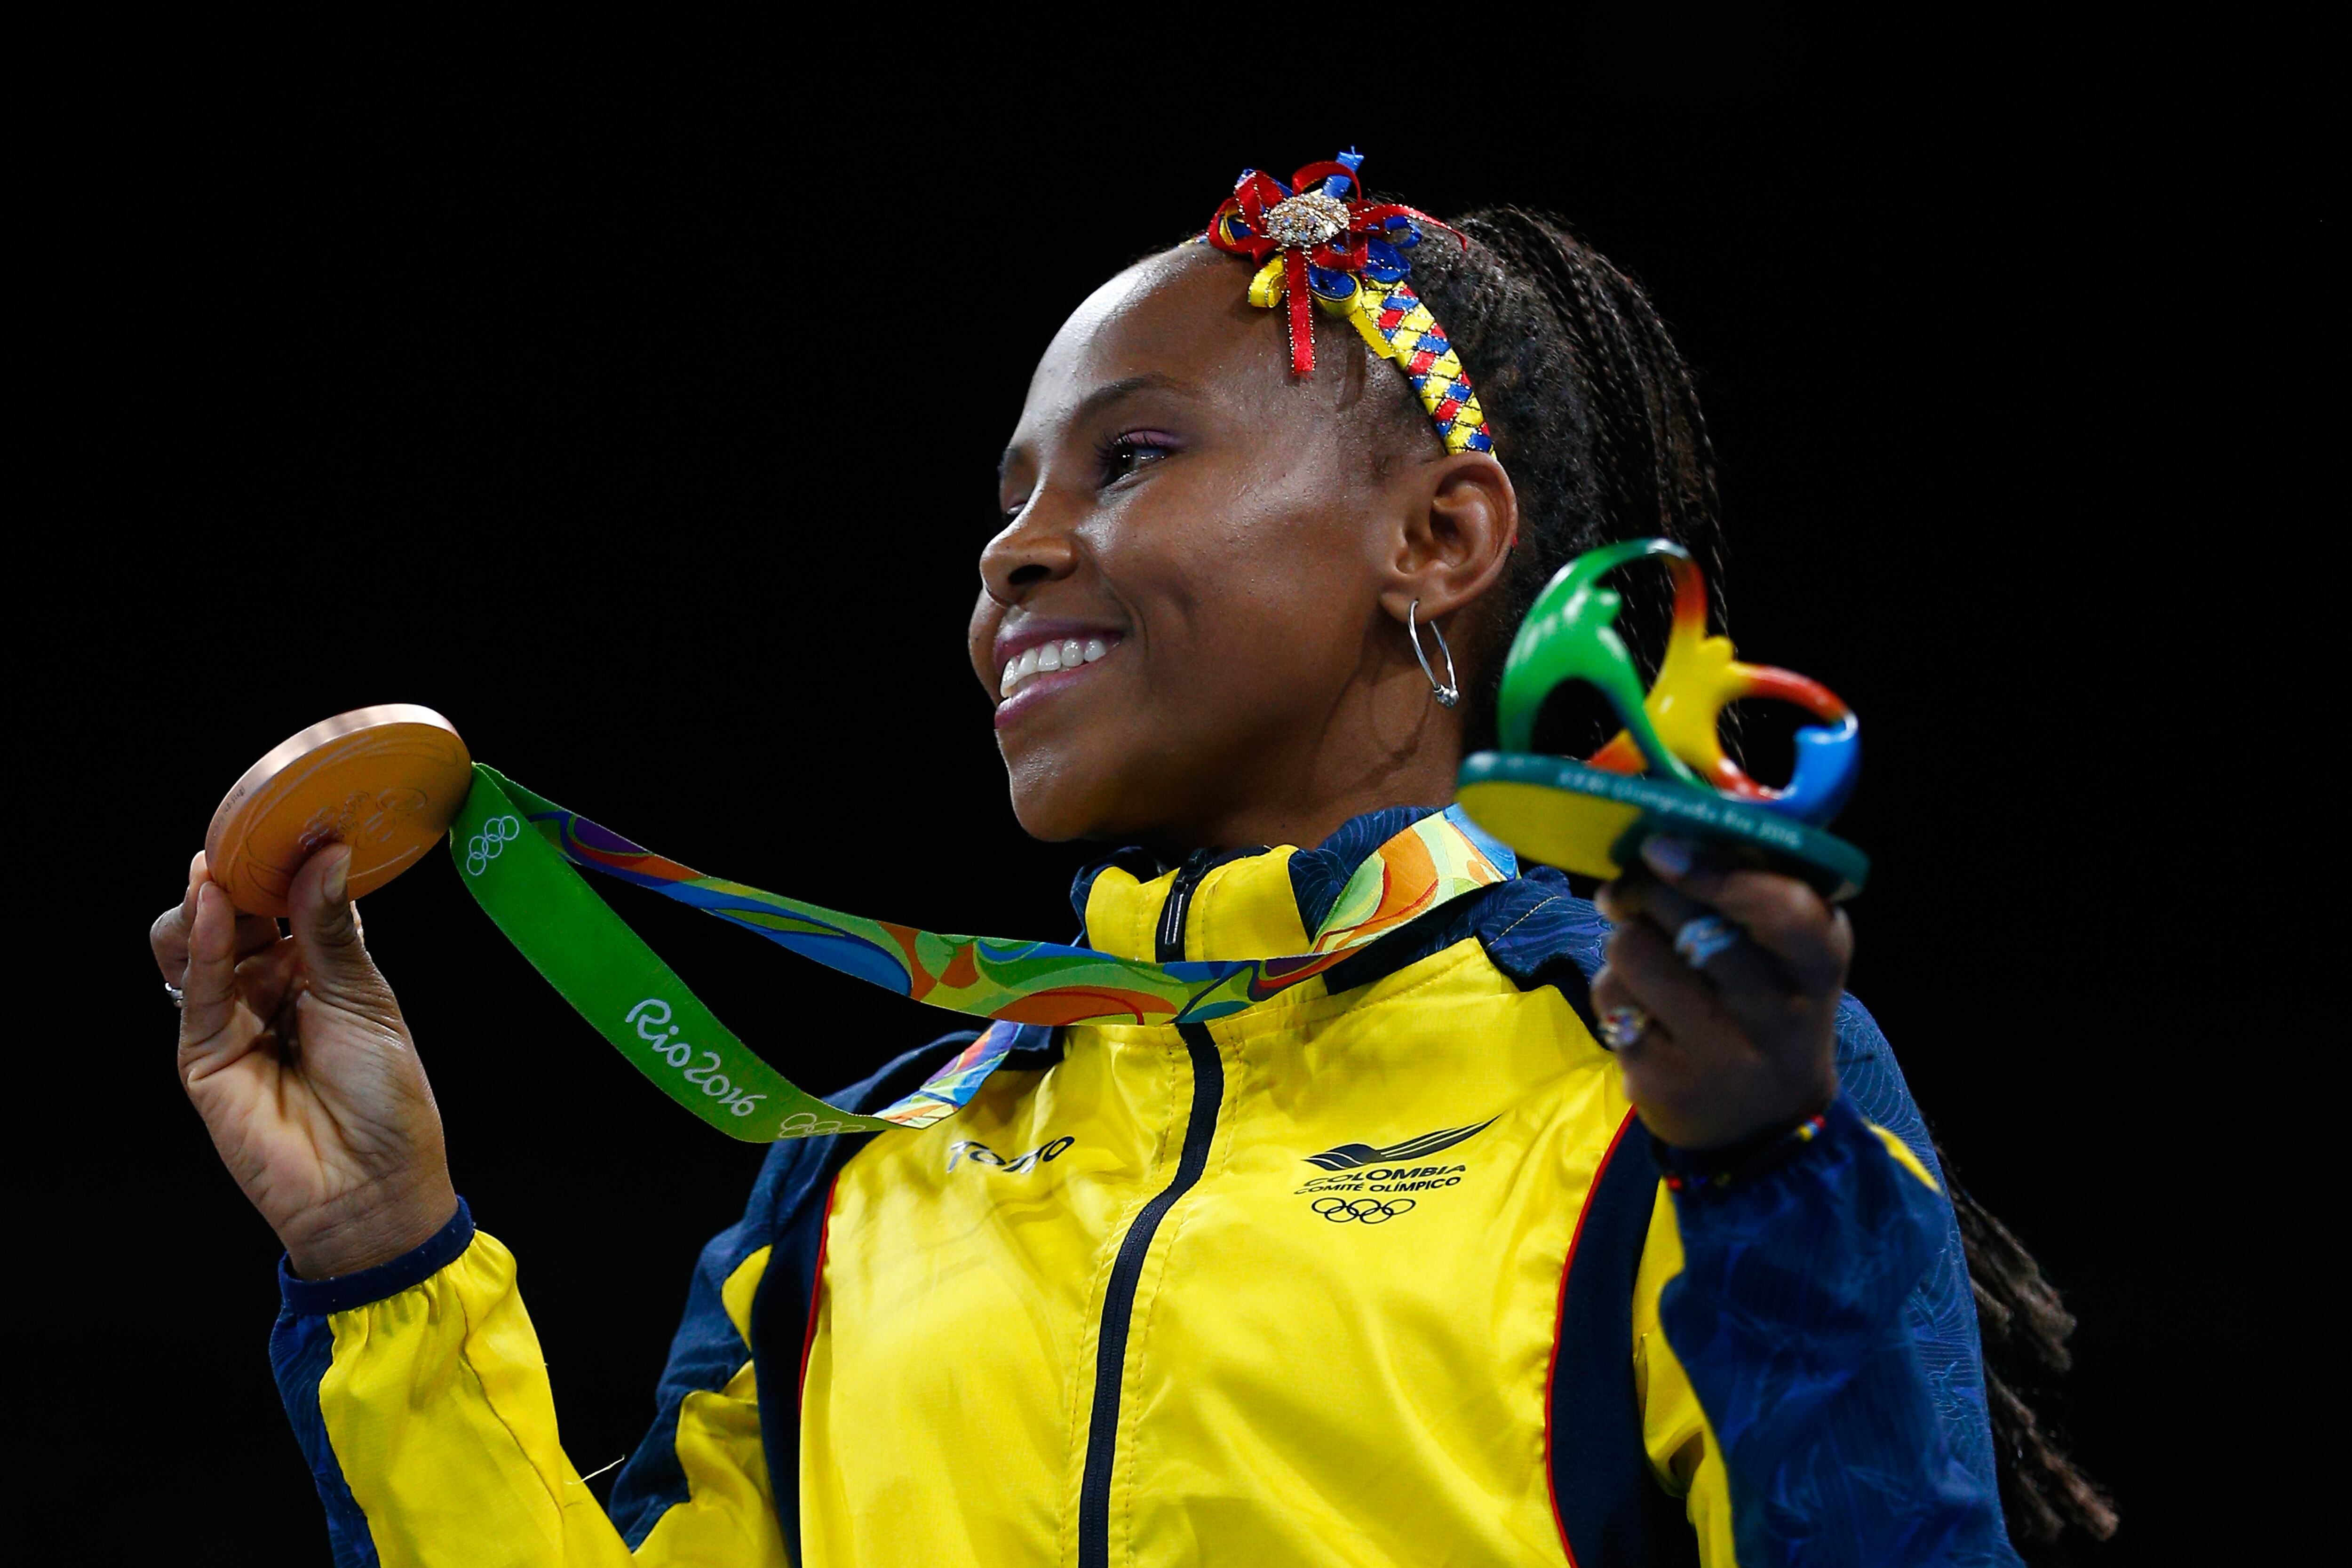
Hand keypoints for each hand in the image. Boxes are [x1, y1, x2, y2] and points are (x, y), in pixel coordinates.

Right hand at [151, 845, 455, 1278]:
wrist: (374, 1186)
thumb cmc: (387, 1098)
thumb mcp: (366, 999)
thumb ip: (329, 929)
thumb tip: (325, 853)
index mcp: (320, 969)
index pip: (288, 900)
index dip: (284, 863)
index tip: (291, 818)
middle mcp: (272, 986)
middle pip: (235, 915)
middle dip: (240, 876)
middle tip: (254, 839)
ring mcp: (233, 1018)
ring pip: (197, 944)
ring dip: (209, 903)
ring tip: (225, 871)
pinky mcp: (202, 1054)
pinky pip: (196, 989)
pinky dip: (202, 943)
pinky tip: (212, 906)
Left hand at [1591, 837, 1849, 1150]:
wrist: (1761, 1125)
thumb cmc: (1766, 1010)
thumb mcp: (1786, 956)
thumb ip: (1747, 891)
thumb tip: (1659, 841)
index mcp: (1820, 965)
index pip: (1783, 909)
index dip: (1717, 872)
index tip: (1661, 848)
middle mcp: (1781, 1016)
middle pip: (1690, 920)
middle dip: (1646, 890)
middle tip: (1630, 890)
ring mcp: (1724, 1056)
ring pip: (1636, 952)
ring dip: (1624, 939)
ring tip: (1641, 954)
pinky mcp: (1667, 1083)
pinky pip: (1612, 1000)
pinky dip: (1612, 989)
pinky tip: (1637, 1006)